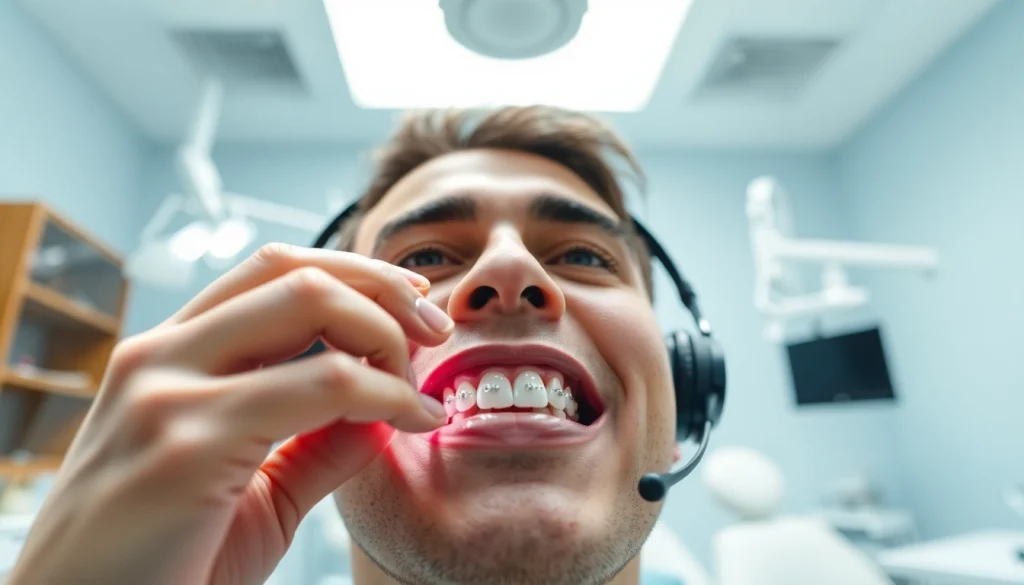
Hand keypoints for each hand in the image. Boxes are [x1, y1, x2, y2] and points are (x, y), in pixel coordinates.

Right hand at [9, 244, 452, 584]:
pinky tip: (411, 418)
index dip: (353, 275)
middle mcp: (158, 357)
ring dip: (386, 331)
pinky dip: (385, 390)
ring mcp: (166, 391)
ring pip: (307, 302)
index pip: (270, 272)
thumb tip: (390, 406)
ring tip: (420, 384)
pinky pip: (322, 384)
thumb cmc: (160, 569)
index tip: (411, 306)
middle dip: (381, 288)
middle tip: (435, 331)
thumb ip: (318, 442)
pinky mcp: (187, 442)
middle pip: (292, 270)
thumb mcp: (253, 492)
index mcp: (165, 358)